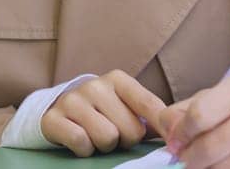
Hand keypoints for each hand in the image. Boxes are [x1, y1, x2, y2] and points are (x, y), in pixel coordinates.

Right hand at [41, 69, 168, 156]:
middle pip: (131, 129)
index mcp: (118, 79)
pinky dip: (85, 150)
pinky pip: (81, 142)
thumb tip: (177, 130)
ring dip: (105, 146)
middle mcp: (94, 85)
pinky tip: (82, 141)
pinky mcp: (53, 118)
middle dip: (126, 139)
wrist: (59, 109)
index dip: (163, 127)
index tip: (171, 140)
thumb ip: (150, 116)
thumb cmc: (102, 111)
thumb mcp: (126, 106)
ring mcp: (72, 100)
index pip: (149, 104)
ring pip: (107, 137)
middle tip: (115, 133)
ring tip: (98, 136)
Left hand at [159, 72, 229, 168]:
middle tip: (185, 162)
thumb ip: (189, 110)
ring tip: (205, 166)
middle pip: (212, 146)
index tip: (175, 144)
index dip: (181, 134)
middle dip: (191, 159)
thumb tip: (167, 132)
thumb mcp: (224, 96)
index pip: (200, 114)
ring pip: (227, 168)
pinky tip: (226, 168)